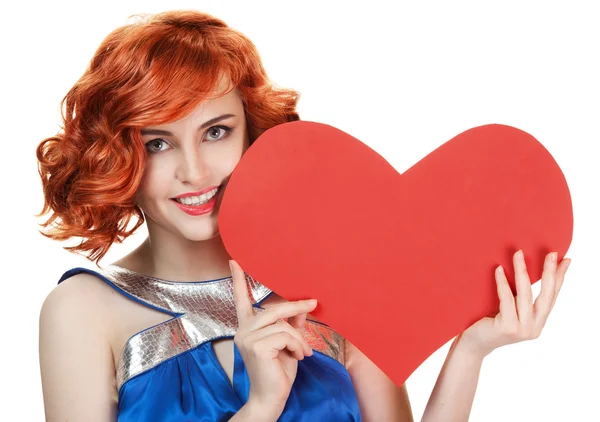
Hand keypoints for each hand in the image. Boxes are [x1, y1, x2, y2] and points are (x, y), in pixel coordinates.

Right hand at [230, 260, 316, 417]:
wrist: (271, 398)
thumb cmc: (278, 372)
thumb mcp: (288, 344)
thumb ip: (291, 324)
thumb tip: (302, 308)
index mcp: (248, 327)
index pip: (241, 300)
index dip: (239, 280)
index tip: (234, 260)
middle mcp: (243, 330)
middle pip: (274, 308)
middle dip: (296, 307)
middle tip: (313, 304)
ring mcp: (247, 338)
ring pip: (283, 324)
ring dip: (299, 338)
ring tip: (303, 352)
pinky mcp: (256, 346)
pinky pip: (285, 335)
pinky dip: (297, 345)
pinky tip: (298, 357)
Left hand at [457, 250, 570, 358]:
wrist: (473, 345)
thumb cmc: (489, 323)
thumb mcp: (509, 310)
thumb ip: (520, 299)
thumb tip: (524, 271)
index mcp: (538, 323)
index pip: (552, 297)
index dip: (559, 278)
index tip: (565, 260)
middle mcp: (534, 328)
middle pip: (546, 296)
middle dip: (550, 272)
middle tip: (552, 254)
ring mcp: (522, 329)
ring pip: (525, 294)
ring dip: (522, 271)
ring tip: (518, 254)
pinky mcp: (507, 327)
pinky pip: (506, 299)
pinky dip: (502, 282)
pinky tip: (498, 269)